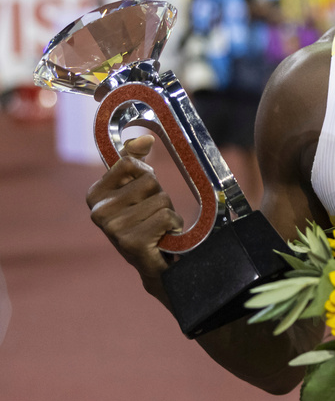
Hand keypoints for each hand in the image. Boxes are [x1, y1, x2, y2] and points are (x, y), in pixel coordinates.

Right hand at [86, 136, 183, 298]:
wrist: (154, 262)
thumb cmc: (146, 220)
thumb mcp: (137, 189)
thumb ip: (135, 161)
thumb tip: (145, 138)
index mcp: (94, 195)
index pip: (129, 163)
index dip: (145, 173)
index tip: (142, 193)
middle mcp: (98, 212)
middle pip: (149, 180)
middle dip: (159, 195)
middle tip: (151, 215)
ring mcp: (113, 228)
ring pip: (161, 198)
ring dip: (168, 211)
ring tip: (157, 227)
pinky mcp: (132, 242)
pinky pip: (167, 216)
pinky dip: (173, 225)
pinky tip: (163, 237)